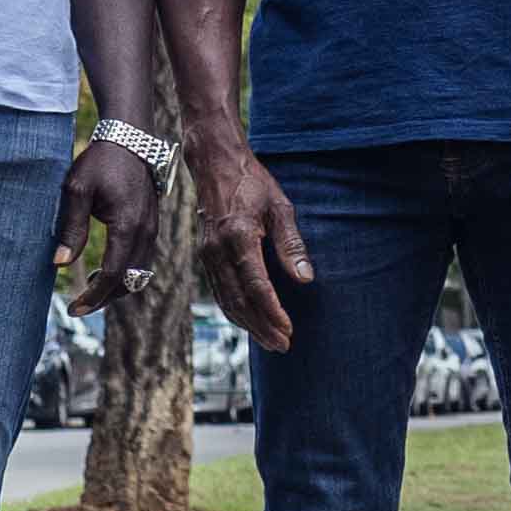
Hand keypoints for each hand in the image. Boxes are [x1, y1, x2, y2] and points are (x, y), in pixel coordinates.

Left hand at [55, 138, 164, 316]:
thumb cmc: (100, 161)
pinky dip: (125, 273)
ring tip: (89, 290)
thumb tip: (61, 263)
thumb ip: (71, 228)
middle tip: (78, 307)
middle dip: (105, 299)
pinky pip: (142, 260)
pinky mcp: (152, 226)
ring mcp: (152, 229)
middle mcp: (146, 232)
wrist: (130, 138)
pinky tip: (104, 271)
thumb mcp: (77, 189)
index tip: (74, 308)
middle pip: (130, 282)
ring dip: (116, 287)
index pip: (113, 275)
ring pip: (139, 274)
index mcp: (128, 226)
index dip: (94, 297)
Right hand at [195, 138, 312, 351]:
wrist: (215, 165)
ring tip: (270, 341)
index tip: (289, 330)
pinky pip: (220, 291)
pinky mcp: (205, 257)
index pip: (256, 285)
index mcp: (238, 237)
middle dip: (261, 327)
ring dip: (248, 324)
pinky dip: (235, 311)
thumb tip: (305, 278)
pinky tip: (250, 321)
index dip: (272, 312)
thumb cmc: (252, 182)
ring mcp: (208, 255)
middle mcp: (217, 250)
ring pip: (226, 300)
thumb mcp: (280, 207)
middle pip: (239, 300)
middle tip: (283, 345)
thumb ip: (291, 244)